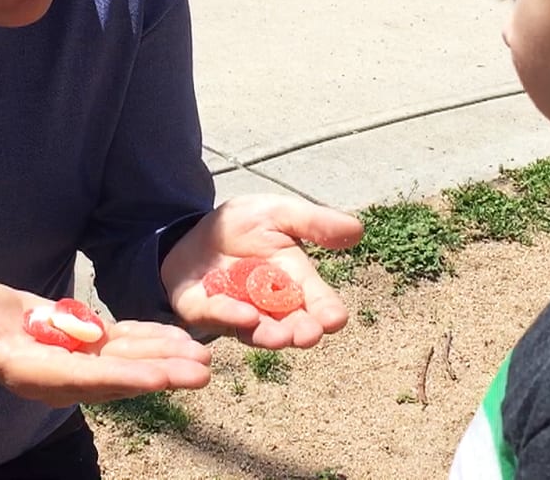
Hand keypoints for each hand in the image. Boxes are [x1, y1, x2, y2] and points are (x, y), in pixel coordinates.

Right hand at [0, 278, 211, 406]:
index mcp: (29, 370)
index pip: (81, 378)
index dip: (122, 378)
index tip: (160, 378)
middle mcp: (58, 375)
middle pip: (116, 378)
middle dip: (159, 374)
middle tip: (202, 371)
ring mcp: (74, 362)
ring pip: (126, 364)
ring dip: (165, 360)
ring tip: (204, 358)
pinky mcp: (83, 346)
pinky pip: (123, 347)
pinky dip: (152, 342)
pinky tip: (181, 339)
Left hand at [161, 193, 363, 349]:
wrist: (192, 228)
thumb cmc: (243, 224)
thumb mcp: (278, 213)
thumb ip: (312, 222)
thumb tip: (358, 230)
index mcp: (293, 281)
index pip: (316, 300)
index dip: (327, 310)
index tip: (335, 320)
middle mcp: (268, 305)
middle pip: (291, 323)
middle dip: (301, 330)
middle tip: (310, 335)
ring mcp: (236, 312)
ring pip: (256, 330)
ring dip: (270, 334)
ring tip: (283, 337)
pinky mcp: (203, 310)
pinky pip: (216, 316)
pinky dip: (231, 316)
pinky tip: (246, 316)